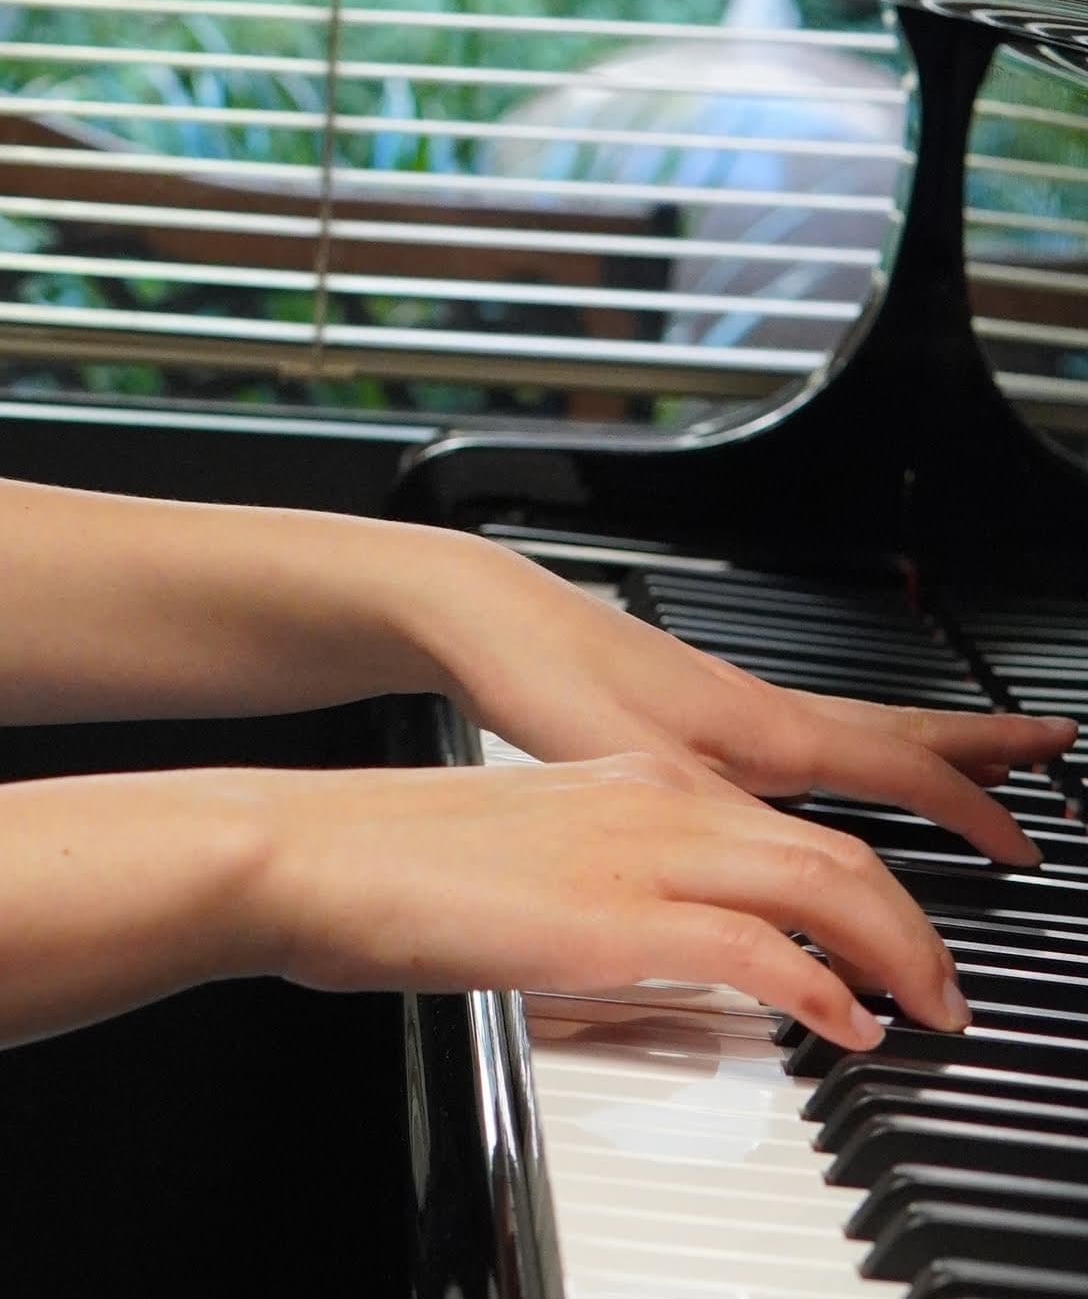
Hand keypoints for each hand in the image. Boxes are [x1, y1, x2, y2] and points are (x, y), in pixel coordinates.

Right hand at [231, 750, 970, 1049]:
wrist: (309, 848)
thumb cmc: (384, 860)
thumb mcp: (515, 853)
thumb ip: (588, 882)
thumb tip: (629, 941)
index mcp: (622, 781)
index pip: (780, 823)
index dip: (860, 879)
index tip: (890, 937)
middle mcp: (647, 801)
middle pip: (831, 849)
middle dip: (911, 920)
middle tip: (942, 983)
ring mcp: (636, 855)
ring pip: (823, 885)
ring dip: (896, 952)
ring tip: (924, 1008)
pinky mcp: (614, 918)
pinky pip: (762, 952)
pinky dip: (826, 991)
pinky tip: (846, 1028)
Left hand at [412, 533, 1074, 868]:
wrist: (478, 617)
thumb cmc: (548, 682)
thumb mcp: (651, 780)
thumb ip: (733, 839)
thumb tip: (810, 893)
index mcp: (766, 731)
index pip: (902, 768)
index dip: (971, 812)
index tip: (1028, 842)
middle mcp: (758, 709)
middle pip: (894, 727)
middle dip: (977, 744)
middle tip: (1049, 744)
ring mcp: (724, 701)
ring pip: (848, 723)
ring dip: (918, 743)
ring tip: (967, 758)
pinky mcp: (685, 704)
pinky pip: (803, 725)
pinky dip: (849, 745)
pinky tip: (829, 764)